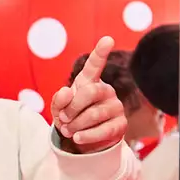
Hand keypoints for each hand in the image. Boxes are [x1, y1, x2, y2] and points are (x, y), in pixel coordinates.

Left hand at [50, 36, 126, 152]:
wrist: (81, 140)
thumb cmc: (70, 118)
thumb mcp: (59, 109)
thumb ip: (59, 99)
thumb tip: (67, 91)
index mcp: (90, 82)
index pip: (95, 65)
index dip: (100, 52)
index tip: (107, 39)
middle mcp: (106, 90)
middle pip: (90, 92)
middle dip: (72, 108)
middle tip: (63, 119)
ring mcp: (116, 107)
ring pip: (95, 113)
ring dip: (76, 125)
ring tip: (68, 130)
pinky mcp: (121, 124)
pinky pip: (104, 129)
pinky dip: (87, 136)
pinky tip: (77, 138)